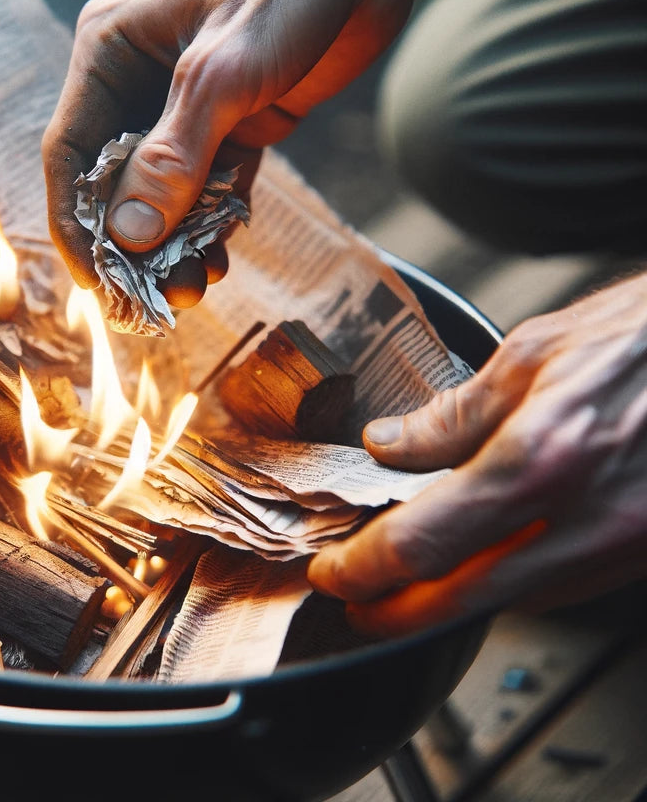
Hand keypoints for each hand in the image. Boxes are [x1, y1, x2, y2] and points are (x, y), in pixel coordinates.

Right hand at [43, 0, 547, 305]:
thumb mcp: (222, 74)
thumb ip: (174, 157)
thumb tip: (129, 236)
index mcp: (110, 53)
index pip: (72, 153)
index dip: (77, 222)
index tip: (94, 281)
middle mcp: (137, 80)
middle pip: (115, 179)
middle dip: (132, 242)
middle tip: (154, 297)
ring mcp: (185, 102)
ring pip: (163, 190)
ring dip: (173, 242)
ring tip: (194, 289)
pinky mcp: (232, 117)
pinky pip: (208, 184)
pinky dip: (209, 223)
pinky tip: (217, 258)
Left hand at [307, 271, 646, 635]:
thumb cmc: (642, 338)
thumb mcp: (531, 353)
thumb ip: (453, 413)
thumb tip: (390, 445)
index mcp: (541, 458)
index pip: (424, 542)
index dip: (364, 568)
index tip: (333, 570)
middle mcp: (584, 518)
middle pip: (460, 599)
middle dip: (393, 613)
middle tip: (354, 601)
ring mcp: (622, 544)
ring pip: (511, 602)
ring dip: (447, 602)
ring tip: (403, 579)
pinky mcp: (642, 551)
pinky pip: (560, 588)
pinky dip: (506, 585)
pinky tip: (482, 561)